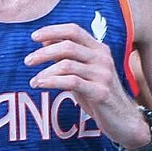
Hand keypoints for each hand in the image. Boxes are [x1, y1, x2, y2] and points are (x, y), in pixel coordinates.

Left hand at [25, 23, 148, 148]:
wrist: (123, 120)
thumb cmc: (99, 94)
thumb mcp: (84, 72)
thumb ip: (68, 56)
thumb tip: (45, 40)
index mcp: (99, 49)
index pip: (74, 30)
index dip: (52, 30)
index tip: (33, 36)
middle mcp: (102, 58)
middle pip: (68, 46)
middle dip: (44, 53)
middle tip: (28, 61)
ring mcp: (103, 74)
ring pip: (67, 64)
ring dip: (45, 71)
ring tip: (34, 81)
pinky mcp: (100, 92)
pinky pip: (72, 82)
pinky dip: (52, 82)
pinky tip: (41, 84)